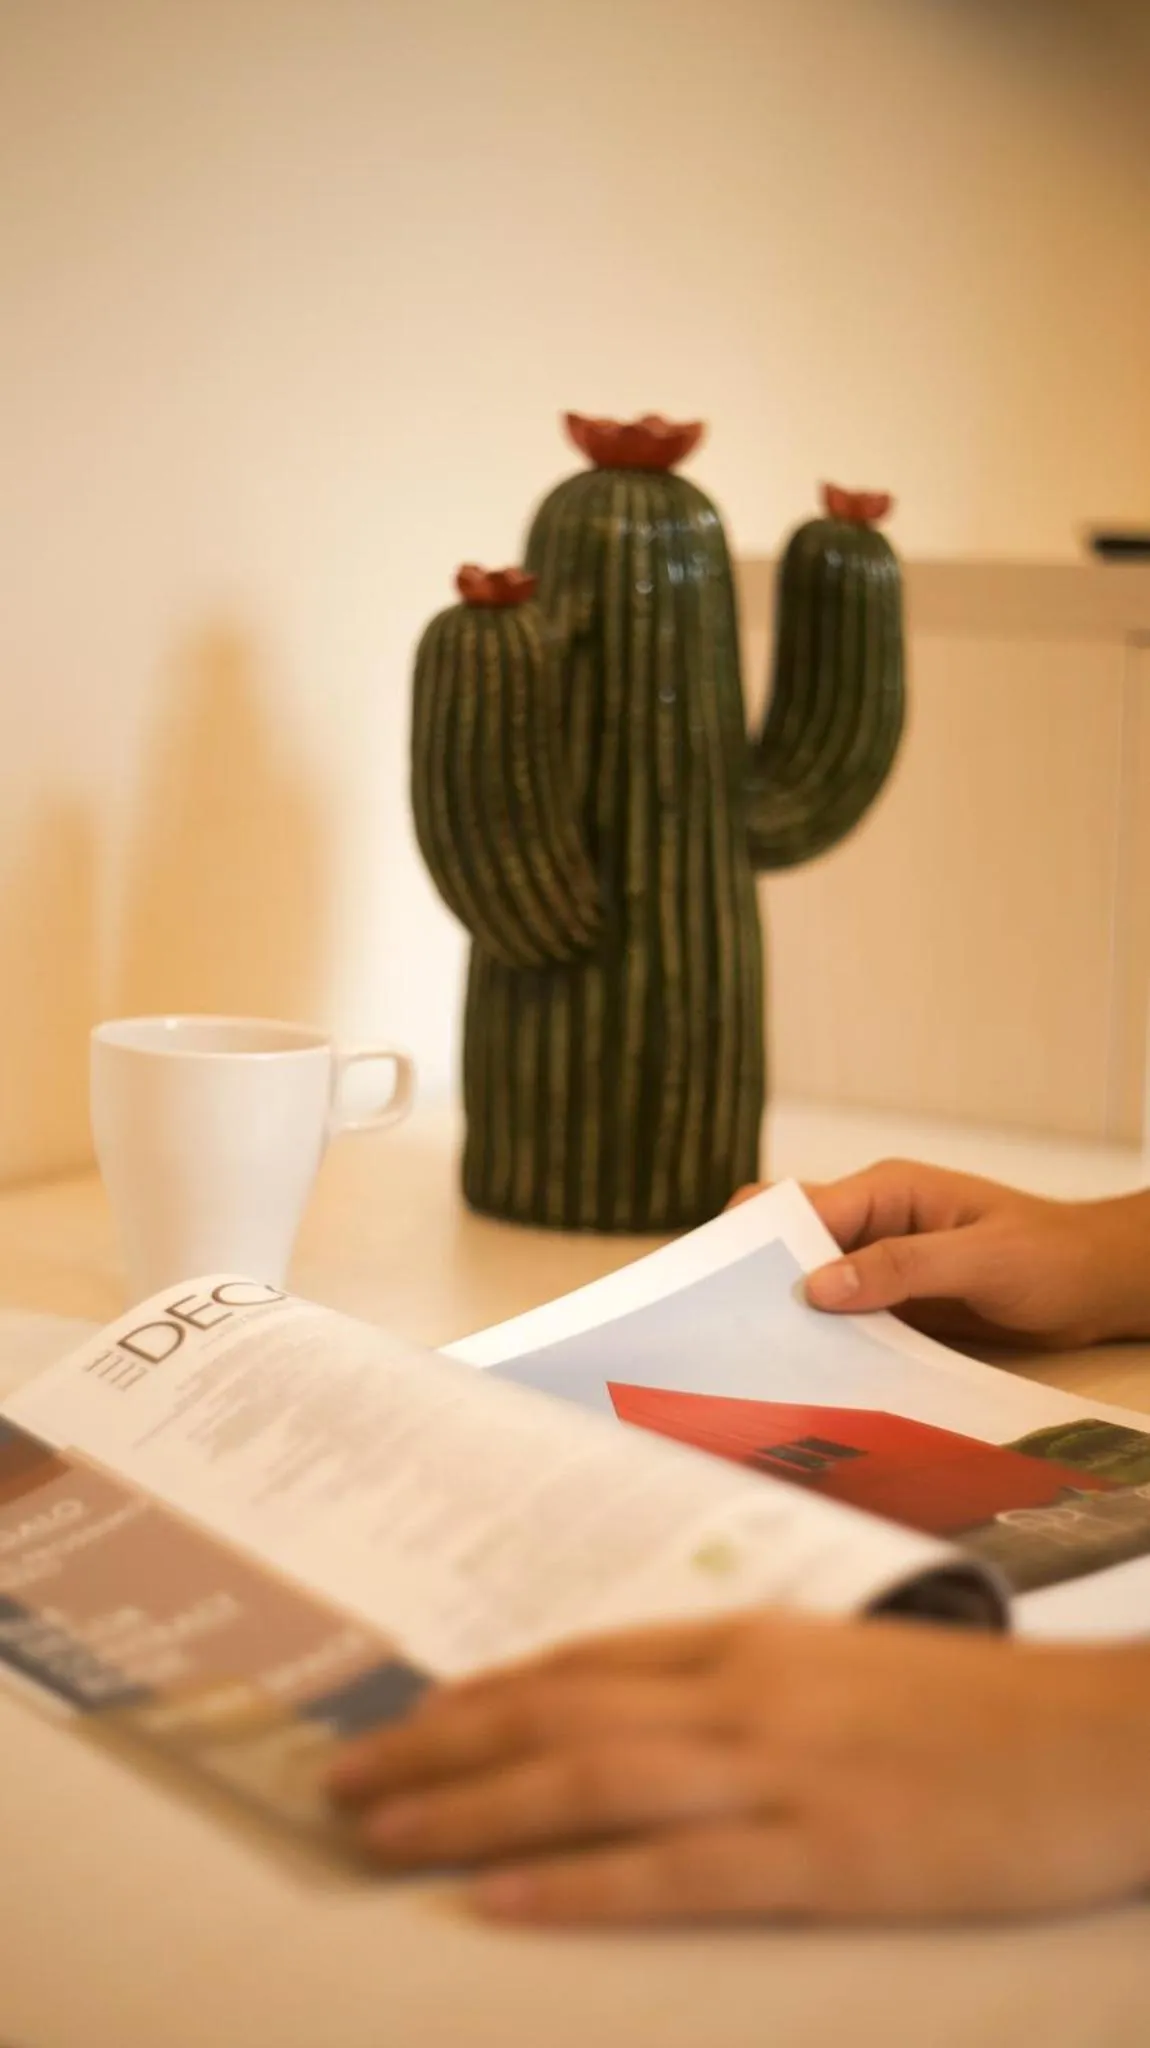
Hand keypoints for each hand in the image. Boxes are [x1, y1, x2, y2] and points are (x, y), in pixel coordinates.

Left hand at [327, 1611, 1149, 1925]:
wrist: (1098, 1739)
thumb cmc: (975, 1710)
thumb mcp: (844, 1667)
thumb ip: (745, 1681)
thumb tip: (643, 1707)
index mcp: (752, 1639)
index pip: (584, 1661)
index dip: (483, 1696)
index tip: (407, 1723)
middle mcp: (744, 1690)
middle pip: (558, 1713)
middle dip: (439, 1748)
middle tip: (345, 1782)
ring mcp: (780, 1770)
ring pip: (589, 1779)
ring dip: (470, 1806)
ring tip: (378, 1832)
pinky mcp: (823, 1854)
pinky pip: (674, 1871)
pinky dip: (578, 1885)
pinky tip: (501, 1901)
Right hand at [733, 1162, 1149, 1348]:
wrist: (1095, 1287)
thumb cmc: (1049, 1256)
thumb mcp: (981, 1259)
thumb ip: (902, 1267)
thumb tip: (817, 1286)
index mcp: (887, 1191)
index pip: (802, 1207)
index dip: (761, 1242)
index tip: (726, 1286)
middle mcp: (873, 1222)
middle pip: (790, 1240)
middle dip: (756, 1276)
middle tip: (725, 1327)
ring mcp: (879, 1265)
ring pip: (809, 1283)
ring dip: (787, 1315)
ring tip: (752, 1359)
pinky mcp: (890, 1304)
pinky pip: (841, 1319)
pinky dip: (820, 1340)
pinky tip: (803, 1373)